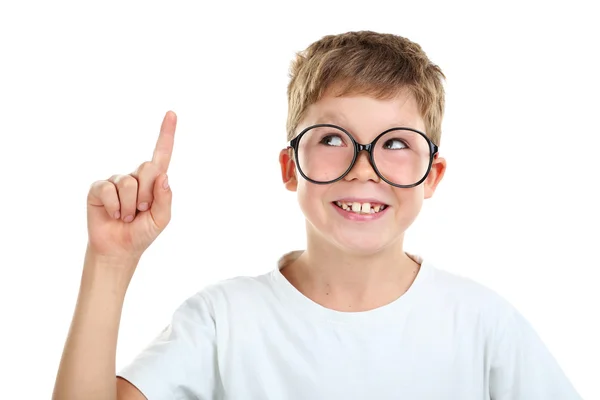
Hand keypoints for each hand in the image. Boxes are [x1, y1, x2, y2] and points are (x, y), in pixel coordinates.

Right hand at [86, 111, 176, 262]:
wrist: (120, 249)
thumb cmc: (142, 232)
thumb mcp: (161, 219)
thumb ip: (165, 199)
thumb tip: (164, 176)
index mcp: (153, 182)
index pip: (161, 155)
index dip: (166, 134)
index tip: (171, 113)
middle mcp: (135, 177)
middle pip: (148, 168)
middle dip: (148, 194)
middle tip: (142, 211)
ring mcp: (116, 181)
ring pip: (129, 183)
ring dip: (131, 206)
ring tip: (127, 216)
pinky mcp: (98, 188)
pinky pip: (109, 190)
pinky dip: (115, 206)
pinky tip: (114, 214)